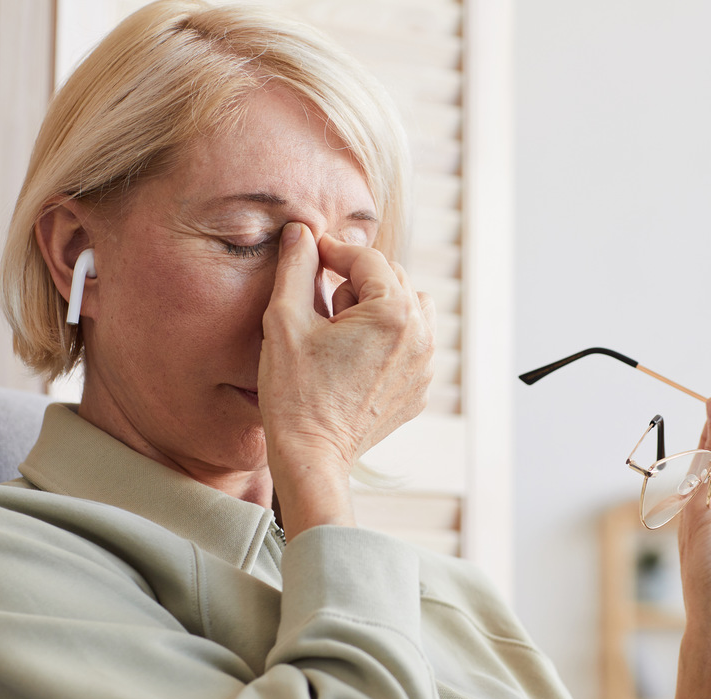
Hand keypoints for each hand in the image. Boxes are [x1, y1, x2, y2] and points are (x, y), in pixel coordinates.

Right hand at [258, 223, 435, 533]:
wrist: (312, 456)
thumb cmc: (294, 392)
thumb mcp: (284, 320)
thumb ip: (296, 267)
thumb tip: (302, 231)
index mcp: (394, 313)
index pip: (367, 259)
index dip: (334, 251)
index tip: (310, 254)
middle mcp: (422, 337)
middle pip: (393, 280)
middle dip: (357, 283)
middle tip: (320, 308)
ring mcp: (425, 366)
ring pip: (409, 309)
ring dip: (377, 307)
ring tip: (339, 332)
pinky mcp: (419, 389)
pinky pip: (411, 345)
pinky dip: (387, 339)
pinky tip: (352, 358)